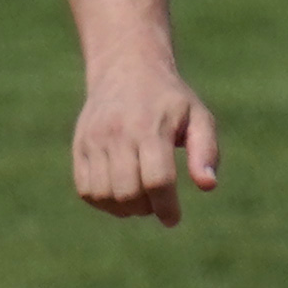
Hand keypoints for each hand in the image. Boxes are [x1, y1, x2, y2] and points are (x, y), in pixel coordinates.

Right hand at [71, 64, 219, 225]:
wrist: (126, 68)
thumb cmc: (170, 100)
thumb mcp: (198, 116)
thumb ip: (206, 151)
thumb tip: (208, 186)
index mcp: (151, 127)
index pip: (157, 179)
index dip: (166, 206)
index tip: (173, 219)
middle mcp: (119, 134)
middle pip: (128, 192)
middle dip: (145, 208)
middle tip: (157, 203)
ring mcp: (94, 141)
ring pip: (104, 195)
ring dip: (123, 209)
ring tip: (139, 200)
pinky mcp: (79, 147)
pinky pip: (86, 191)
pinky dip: (103, 202)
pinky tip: (119, 194)